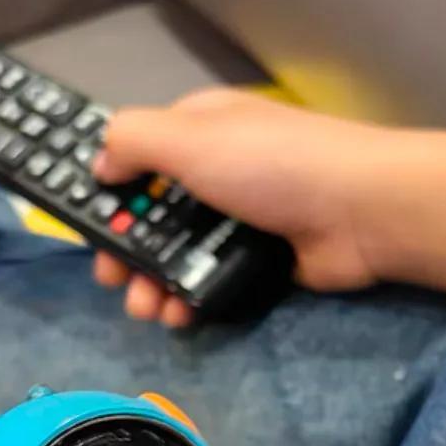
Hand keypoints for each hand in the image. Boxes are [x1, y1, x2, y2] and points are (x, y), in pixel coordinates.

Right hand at [91, 89, 394, 326]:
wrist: (361, 211)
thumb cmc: (271, 164)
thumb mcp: (190, 136)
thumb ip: (133, 141)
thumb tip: (100, 162)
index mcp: (199, 130)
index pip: (139, 155)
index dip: (108, 188)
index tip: (84, 223)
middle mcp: (217, 170)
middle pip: (153, 213)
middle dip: (124, 247)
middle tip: (109, 277)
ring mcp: (241, 218)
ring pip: (178, 253)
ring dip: (151, 282)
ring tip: (143, 308)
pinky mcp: (261, 260)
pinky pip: (212, 280)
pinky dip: (189, 298)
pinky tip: (178, 315)